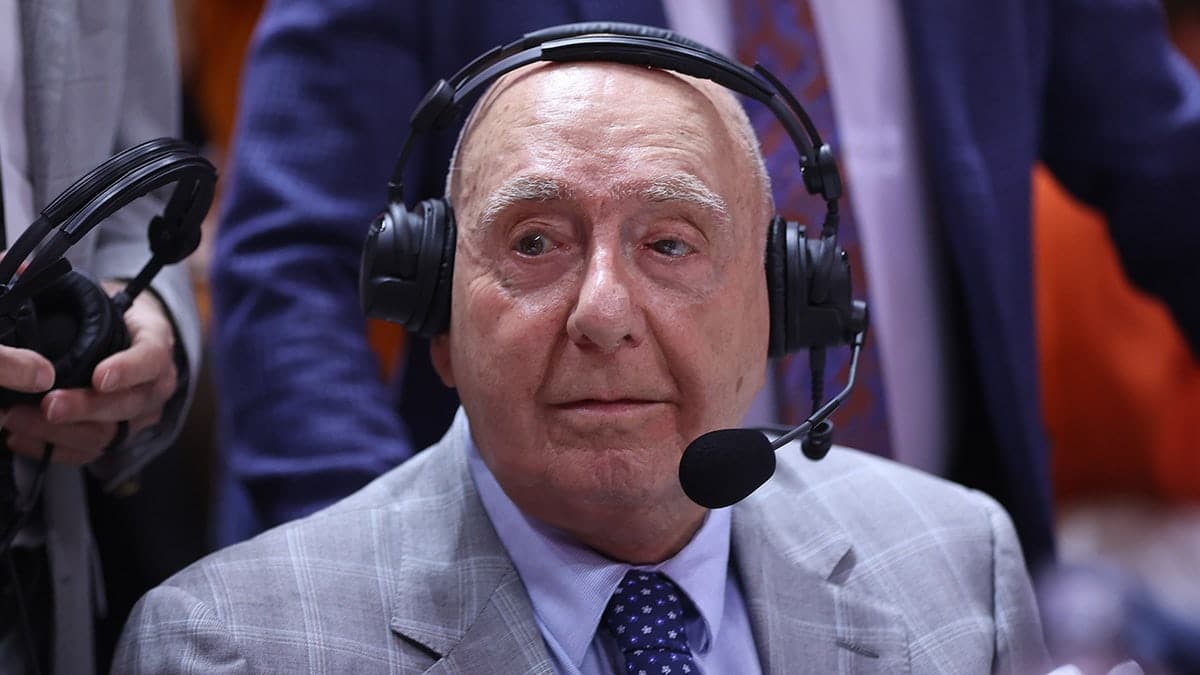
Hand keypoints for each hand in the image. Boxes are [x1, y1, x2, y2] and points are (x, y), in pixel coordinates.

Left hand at [1, 284, 177, 464]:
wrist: (133, 340)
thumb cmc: (114, 317)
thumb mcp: (103, 295)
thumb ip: (65, 285)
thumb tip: (19, 265)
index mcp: (156, 343)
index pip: (151, 358)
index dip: (127, 369)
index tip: (99, 376)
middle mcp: (156, 384)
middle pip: (127, 404)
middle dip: (86, 407)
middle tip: (49, 405)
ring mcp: (138, 414)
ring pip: (107, 434)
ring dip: (60, 431)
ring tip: (18, 420)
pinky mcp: (117, 435)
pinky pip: (90, 452)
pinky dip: (53, 448)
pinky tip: (22, 438)